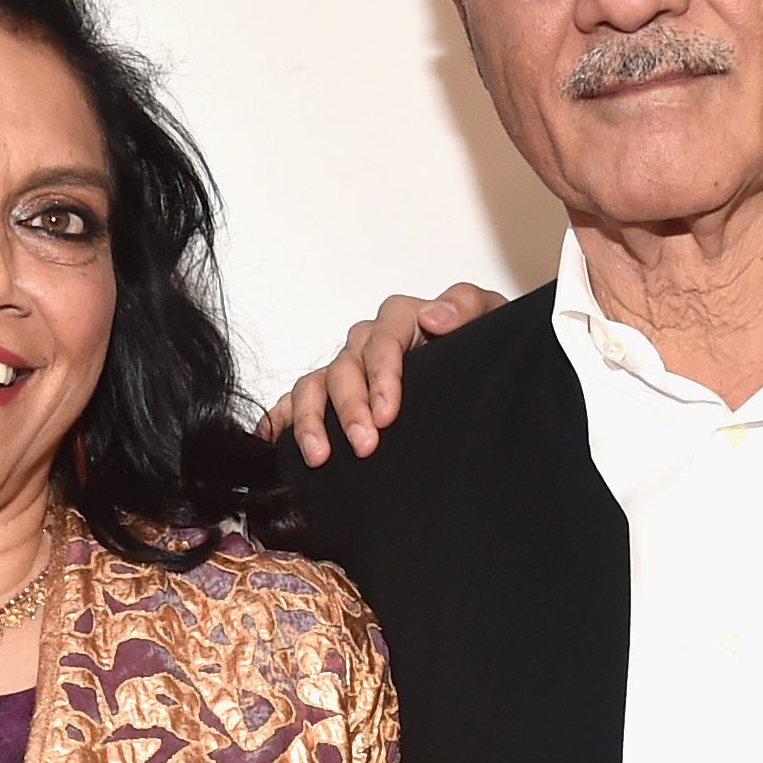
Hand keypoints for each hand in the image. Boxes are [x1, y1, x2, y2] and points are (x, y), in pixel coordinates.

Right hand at [259, 284, 504, 462]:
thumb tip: (433, 317)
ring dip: (312, 420)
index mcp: (402, 320)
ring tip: (319, 456)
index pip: (383, 339)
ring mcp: (347, 368)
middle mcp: (368, 342)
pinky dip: (282, 417)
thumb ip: (468, 306)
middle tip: (365, 445)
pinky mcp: (333, 394)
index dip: (381, 376)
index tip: (388, 413)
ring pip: (315, 385)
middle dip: (350, 408)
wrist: (480, 367)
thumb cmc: (481, 343)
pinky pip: (298, 399)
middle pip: (345, 367)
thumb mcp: (490, 317)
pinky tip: (272, 439)